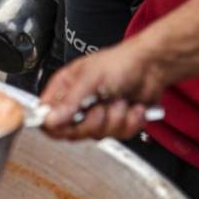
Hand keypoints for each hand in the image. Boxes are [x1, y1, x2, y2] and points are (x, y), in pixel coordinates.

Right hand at [39, 44, 165, 140]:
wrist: (151, 67)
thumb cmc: (120, 62)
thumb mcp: (90, 78)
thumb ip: (70, 101)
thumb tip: (49, 119)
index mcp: (64, 90)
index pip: (47, 117)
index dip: (55, 125)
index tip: (72, 121)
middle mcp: (78, 105)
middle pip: (73, 132)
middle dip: (94, 121)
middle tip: (102, 106)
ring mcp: (97, 116)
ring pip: (99, 135)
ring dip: (116, 118)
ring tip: (120, 100)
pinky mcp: (116, 124)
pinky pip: (119, 135)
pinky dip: (131, 121)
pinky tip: (132, 107)